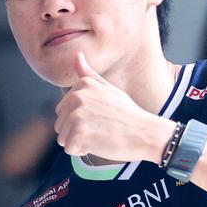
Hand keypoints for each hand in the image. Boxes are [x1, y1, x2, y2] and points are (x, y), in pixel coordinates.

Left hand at [54, 53, 175, 162]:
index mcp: (82, 86)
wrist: (146, 133)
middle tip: (101, 128)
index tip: (100, 117)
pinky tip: (100, 144)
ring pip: (63, 138)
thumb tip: (76, 55)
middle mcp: (76, 97)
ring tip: (100, 135)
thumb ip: (88, 74)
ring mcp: (77, 115)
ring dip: (79, 142)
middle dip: (76, 132)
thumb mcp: (108, 89)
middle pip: (60, 125)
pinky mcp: (78, 133)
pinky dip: (82, 151)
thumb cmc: (127, 114)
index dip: (80, 120)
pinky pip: (69, 149)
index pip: (63, 111)